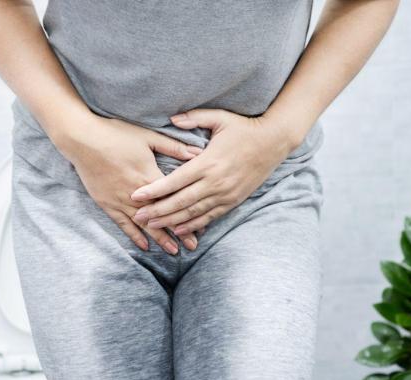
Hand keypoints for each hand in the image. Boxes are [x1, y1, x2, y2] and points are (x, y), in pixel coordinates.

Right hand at [58, 113, 203, 254]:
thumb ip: (173, 147)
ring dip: (159, 238)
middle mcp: (136, 194)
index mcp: (149, 177)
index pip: (174, 200)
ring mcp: (120, 200)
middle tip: (193, 247)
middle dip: (177, 233)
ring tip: (173, 251)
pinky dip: (134, 236)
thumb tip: (198, 153)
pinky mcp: (107, 204)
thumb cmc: (116, 134)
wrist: (82, 140)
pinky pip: (123, 224)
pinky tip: (144, 246)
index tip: (202, 225)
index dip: (188, 213)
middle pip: (161, 216)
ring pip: (144, 224)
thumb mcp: (148, 136)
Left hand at [130, 109, 294, 234]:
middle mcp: (215, 182)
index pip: (174, 181)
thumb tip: (171, 118)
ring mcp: (224, 194)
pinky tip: (178, 229)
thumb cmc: (244, 128)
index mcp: (207, 162)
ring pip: (193, 213)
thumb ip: (194, 118)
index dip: (154, 190)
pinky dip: (193, 225)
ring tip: (152, 225)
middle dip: (157, 210)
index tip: (136, 196)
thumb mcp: (220, 118)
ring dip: (171, 221)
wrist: (274, 142)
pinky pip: (209, 217)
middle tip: (137, 216)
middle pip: (180, 202)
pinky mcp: (232, 201)